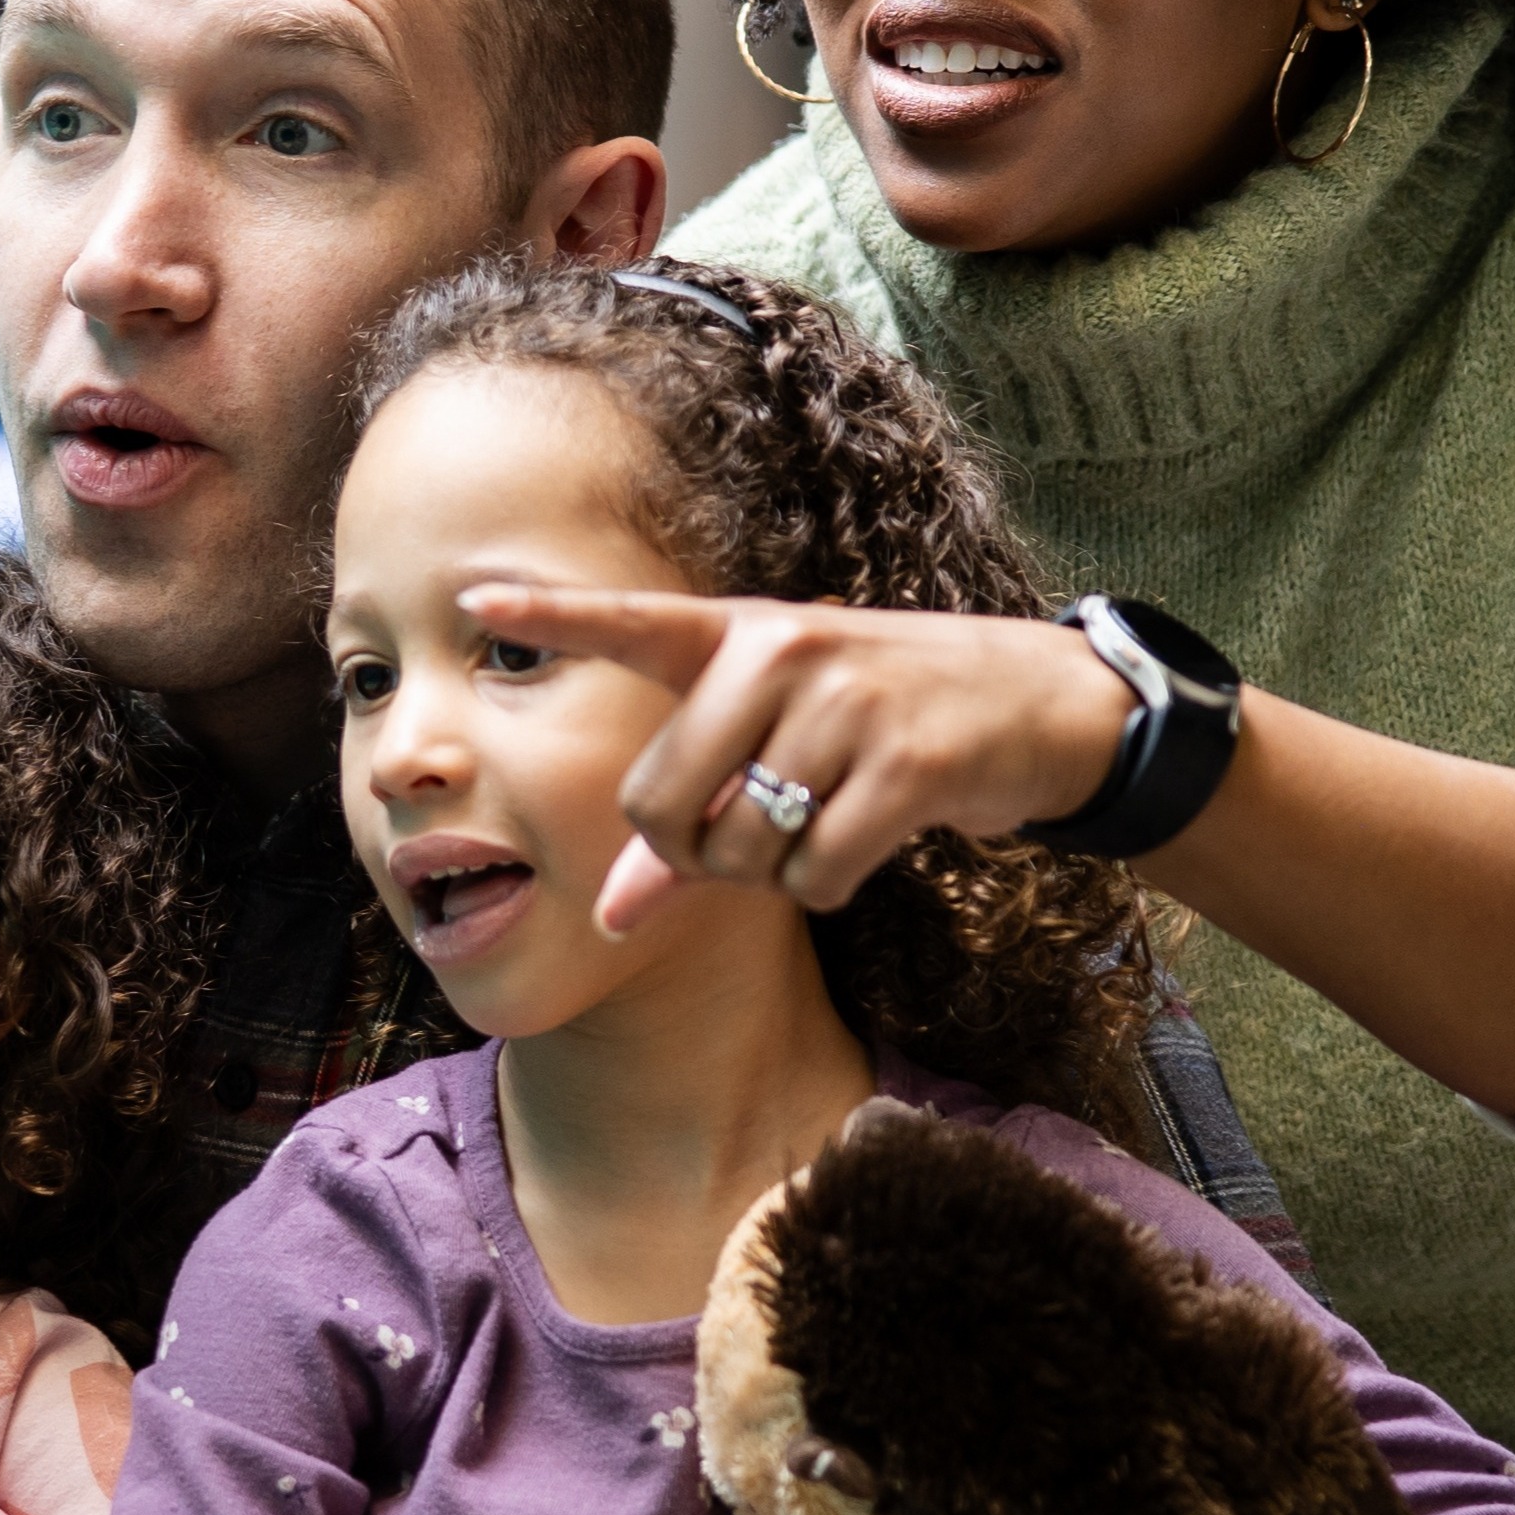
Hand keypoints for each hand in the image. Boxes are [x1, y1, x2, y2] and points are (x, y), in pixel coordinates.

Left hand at [459, 588, 1137, 933]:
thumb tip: (607, 918)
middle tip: (756, 832)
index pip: (631, 624)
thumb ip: (686, 828)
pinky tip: (870, 837)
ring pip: (741, 850)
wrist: (1041, 705)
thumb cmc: (888, 723)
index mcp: (743, 634)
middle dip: (696, 853)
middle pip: (663, 804)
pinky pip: (814, 874)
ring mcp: (845, 703)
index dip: (554, 616)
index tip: (474, 596)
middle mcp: (784, 653)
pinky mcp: (904, 764)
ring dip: (776, 872)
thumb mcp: (785, 744)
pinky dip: (831, 883)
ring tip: (831, 816)